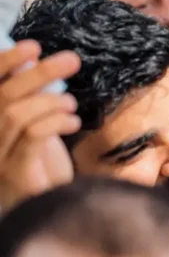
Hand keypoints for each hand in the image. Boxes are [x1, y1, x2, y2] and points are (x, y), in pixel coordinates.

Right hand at [0, 41, 82, 209]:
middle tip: (72, 60)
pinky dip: (55, 121)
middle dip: (39, 72)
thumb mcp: (31, 126)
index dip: (4, 62)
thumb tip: (36, 60)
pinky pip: (32, 137)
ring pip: (15, 115)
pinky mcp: (14, 174)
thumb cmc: (37, 166)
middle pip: (3, 96)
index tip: (32, 45)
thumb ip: (27, 98)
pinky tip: (73, 122)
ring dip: (50, 101)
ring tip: (71, 103)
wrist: (45, 212)